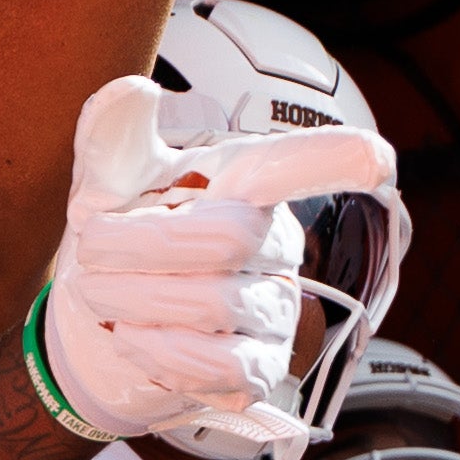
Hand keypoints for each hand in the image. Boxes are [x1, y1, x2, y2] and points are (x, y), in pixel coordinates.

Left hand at [30, 75, 393, 441]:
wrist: (85, 330)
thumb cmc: (113, 246)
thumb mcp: (103, 188)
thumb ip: (115, 141)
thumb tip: (132, 88)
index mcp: (244, 187)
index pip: (296, 167)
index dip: (335, 160)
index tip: (374, 158)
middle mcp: (273, 244)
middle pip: (225, 240)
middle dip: (138, 248)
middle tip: (90, 253)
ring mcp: (275, 311)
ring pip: (213, 304)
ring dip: (133, 300)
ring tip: (103, 296)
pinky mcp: (260, 371)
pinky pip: (221, 365)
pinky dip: (160, 353)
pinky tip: (136, 340)